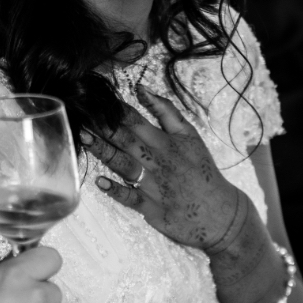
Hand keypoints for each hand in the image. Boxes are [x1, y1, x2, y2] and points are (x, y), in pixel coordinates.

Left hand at [86, 85, 249, 253]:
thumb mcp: (191, 136)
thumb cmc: (202, 172)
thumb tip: (142, 89)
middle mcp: (159, 161)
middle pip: (127, 140)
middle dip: (103, 127)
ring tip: (85, 138)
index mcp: (167, 142)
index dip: (114, 110)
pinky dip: (116, 190)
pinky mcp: (151, 208)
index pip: (137, 121)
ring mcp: (154, 185)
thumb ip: (167, 112)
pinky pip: (131, 198)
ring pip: (125, 165)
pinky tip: (100, 182)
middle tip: (81, 113)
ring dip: (105, 152)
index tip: (95, 100)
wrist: (220, 213)